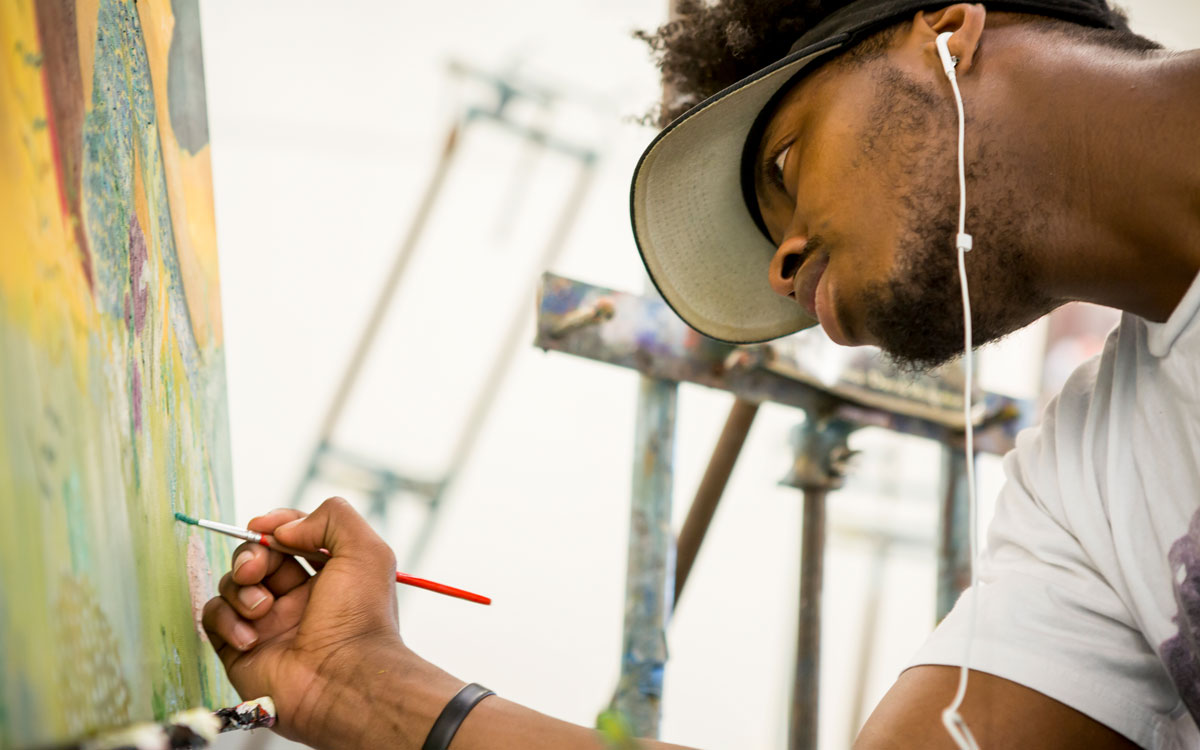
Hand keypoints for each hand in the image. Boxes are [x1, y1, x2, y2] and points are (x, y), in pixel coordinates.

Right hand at [202, 497, 405, 746]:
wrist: (342, 682)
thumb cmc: (359, 619)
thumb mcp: (365, 551)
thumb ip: (332, 517)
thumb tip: (285, 529)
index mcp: (328, 574)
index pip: (292, 535)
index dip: (276, 525)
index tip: (265, 527)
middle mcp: (297, 597)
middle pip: (257, 556)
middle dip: (250, 555)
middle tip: (254, 570)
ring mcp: (268, 623)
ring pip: (233, 584)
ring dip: (241, 590)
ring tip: (263, 611)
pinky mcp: (240, 648)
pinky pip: (215, 616)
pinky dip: (227, 620)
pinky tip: (251, 639)